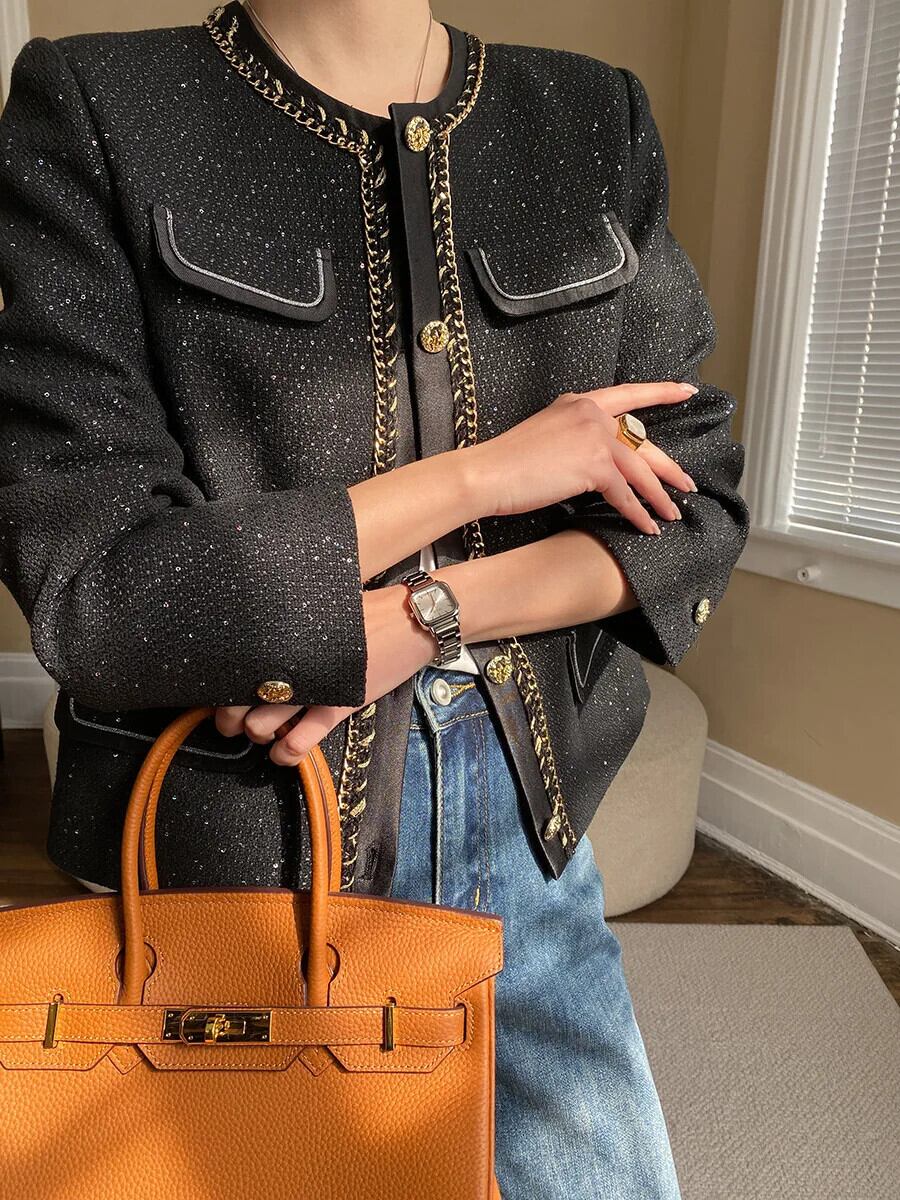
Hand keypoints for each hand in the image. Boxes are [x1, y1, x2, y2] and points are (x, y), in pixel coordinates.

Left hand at [214, 585, 432, 764]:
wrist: (409, 619)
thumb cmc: (362, 610)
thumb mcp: (317, 607)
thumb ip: (285, 623)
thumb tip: (251, 638)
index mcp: (280, 637)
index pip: (233, 666)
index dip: (218, 683)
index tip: (218, 688)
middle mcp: (290, 664)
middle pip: (237, 700)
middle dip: (228, 716)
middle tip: (231, 717)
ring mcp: (314, 688)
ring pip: (262, 725)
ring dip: (256, 734)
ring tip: (263, 730)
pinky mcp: (337, 707)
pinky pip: (300, 741)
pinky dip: (286, 754)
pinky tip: (282, 752)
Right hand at [466, 381, 698, 535]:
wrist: (487, 473)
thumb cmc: (507, 462)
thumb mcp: (546, 434)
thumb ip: (576, 436)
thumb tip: (597, 460)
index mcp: (580, 402)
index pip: (628, 395)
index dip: (661, 393)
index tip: (686, 392)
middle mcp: (591, 414)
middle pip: (642, 442)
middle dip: (668, 467)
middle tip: (688, 483)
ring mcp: (594, 437)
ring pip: (640, 471)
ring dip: (659, 496)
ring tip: (673, 514)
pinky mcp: (594, 465)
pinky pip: (625, 494)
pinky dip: (638, 514)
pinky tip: (648, 527)